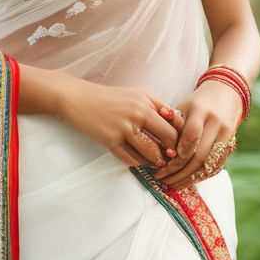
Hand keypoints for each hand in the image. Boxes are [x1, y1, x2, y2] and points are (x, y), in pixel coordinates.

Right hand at [56, 77, 185, 168]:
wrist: (78, 98)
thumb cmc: (108, 98)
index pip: (175, 121)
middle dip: (173, 151)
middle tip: (172, 159)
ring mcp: (125, 127)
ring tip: (158, 163)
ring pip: (152, 152)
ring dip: (157, 161)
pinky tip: (140, 162)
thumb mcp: (134, 95)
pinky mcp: (112, 141)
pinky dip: (139, 164)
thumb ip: (155, 106)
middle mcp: (138, 112)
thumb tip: (176, 124)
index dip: (181, 135)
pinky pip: (133, 160)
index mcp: (146, 99)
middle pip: (168, 137)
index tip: (180, 144)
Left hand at [151, 81, 240, 189]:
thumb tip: (157, 142)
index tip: (165, 160)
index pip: (192, 133)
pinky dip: (200, 178)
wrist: (226, 95)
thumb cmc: (198, 102)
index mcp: (202, 110)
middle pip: (200, 154)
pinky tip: (185, 181)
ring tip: (170, 183)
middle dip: (179, 170)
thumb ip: (173, 123)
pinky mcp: (230, 147)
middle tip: (161, 177)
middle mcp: (216, 123)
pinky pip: (215, 168)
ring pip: (208, 165)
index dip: (180, 149)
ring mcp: (226, 136)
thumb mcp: (184, 106)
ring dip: (188, 178)